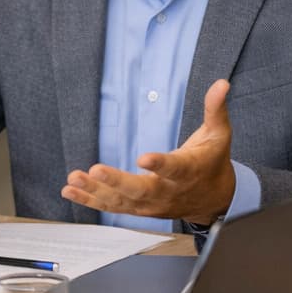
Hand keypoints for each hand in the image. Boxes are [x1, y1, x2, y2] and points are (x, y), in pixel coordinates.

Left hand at [61, 79, 235, 223]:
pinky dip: (90, 200)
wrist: (214, 200)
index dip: (160, 164)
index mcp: (188, 171)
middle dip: (117, 182)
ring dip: (95, 191)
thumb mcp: (219, 134)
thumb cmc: (213, 162)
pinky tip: (70, 191)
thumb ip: (215, 108)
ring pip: (122, 201)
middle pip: (141, 190)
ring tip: (74, 179)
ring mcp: (151, 204)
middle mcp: (168, 191)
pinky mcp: (139, 209)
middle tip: (96, 170)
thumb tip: (221, 83)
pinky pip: (112, 207)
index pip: (174, 168)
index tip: (144, 158)